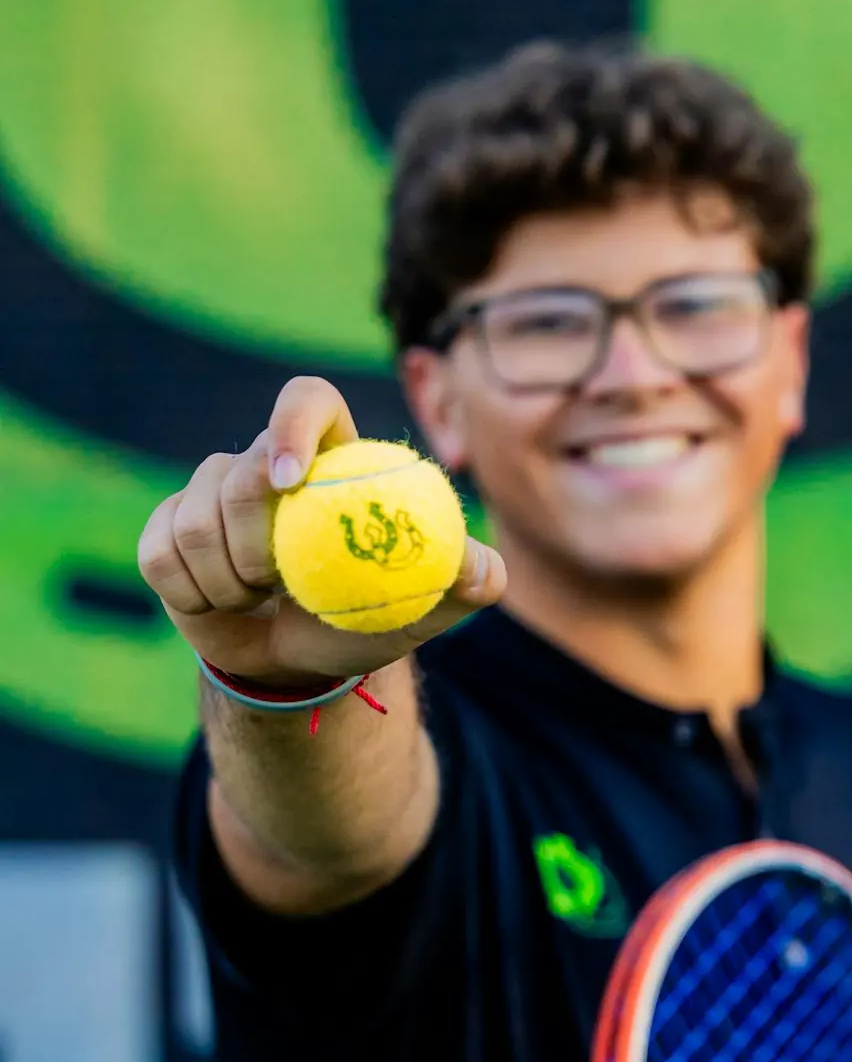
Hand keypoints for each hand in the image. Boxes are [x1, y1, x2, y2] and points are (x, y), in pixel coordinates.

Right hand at [137, 376, 504, 684]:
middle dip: (255, 544)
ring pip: (193, 522)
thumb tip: (481, 572)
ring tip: (260, 600)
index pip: (306, 398)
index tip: (288, 482)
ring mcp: (206, 493)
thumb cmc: (364, 618)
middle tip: (279, 585)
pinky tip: (222, 606)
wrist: (300, 663)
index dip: (289, 426)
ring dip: (228, 581)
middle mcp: (261, 461)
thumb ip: (464, 584)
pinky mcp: (165, 530)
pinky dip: (194, 596)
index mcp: (329, 455)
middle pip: (237, 473)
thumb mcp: (423, 605)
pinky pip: (161, 557)